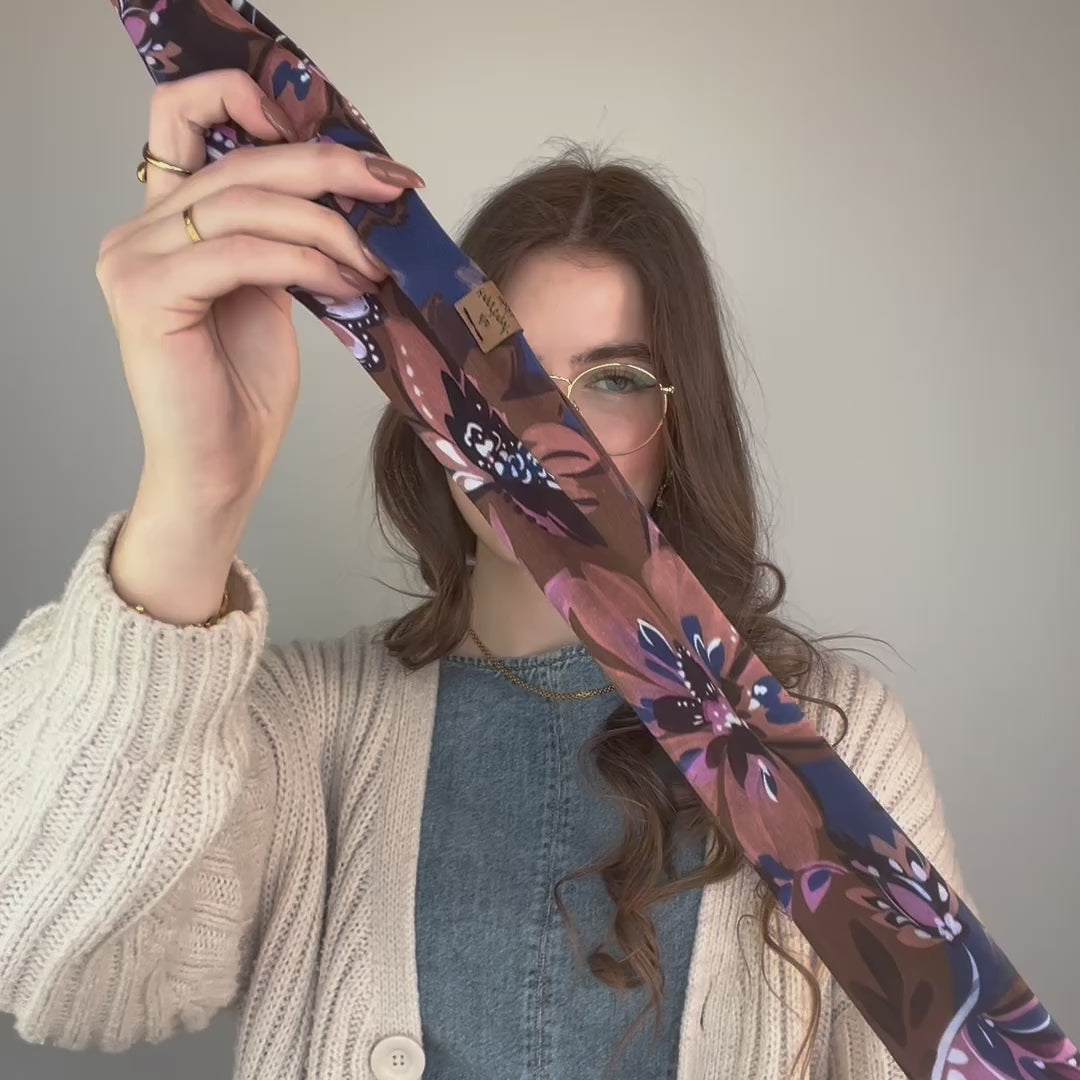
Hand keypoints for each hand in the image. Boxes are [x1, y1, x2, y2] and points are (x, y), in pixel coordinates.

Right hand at [96, 68, 423, 512]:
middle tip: (395, 187)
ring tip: (378, 262)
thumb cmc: (243, 393)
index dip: (250, 99)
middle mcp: (138, 230)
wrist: (219, 468)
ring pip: (248, 204)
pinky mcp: (149, 296)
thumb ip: (280, 238)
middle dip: (330, 166)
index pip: (183, 114)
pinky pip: (247, 254)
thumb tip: (349, 197)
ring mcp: (135, 260)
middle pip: (239, 160)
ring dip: (331, 227)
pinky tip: (349, 284)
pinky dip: (309, 263)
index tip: (334, 138)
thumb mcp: (270, 295)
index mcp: (164, 221)